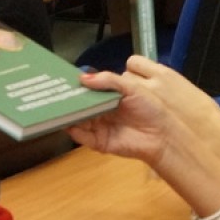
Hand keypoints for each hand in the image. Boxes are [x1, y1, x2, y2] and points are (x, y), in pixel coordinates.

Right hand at [72, 59, 219, 213]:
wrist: (163, 135)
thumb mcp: (132, 88)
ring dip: (69, 114)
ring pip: (78, 119)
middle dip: (69, 100)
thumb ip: (108, 80)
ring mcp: (99, 127)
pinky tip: (69, 124)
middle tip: (57, 93)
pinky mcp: (99, 142)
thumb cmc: (152, 109)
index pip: (88, 89)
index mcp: (109, 96)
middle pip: (80, 105)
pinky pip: (82, 136)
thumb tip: (83, 78)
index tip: (64, 79)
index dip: (77, 85)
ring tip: (59, 107)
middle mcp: (101, 111)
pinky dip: (74, 131)